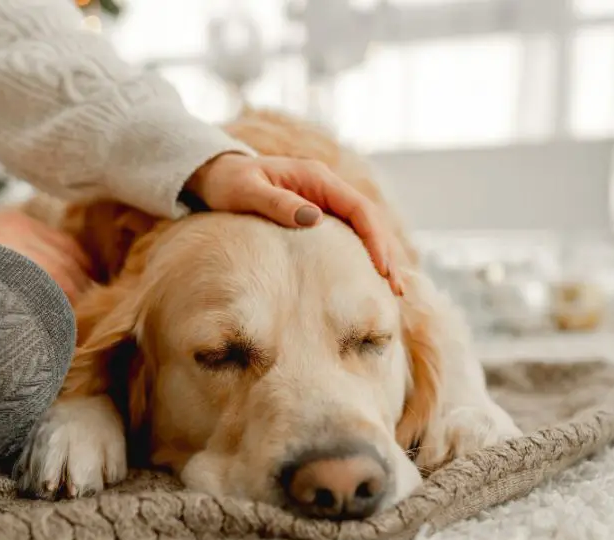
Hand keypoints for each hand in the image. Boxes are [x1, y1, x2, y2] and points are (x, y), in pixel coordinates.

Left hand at [186, 153, 402, 295]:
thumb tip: (313, 218)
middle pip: (369, 219)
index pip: (358, 208)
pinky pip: (349, 234)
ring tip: (393, 290)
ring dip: (380, 256)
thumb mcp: (246, 191)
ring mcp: (324, 200)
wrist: (217, 175)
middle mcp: (326, 187)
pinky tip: (370, 278)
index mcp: (316, 177)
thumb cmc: (228, 182)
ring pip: (363, 228)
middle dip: (386, 252)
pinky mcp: (318, 213)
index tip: (382, 268)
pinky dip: (363, 254)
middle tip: (397, 288)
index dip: (375, 238)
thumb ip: (277, 202)